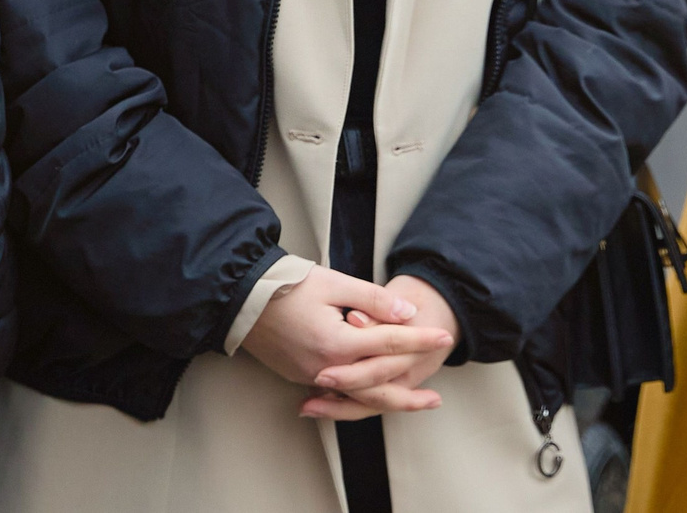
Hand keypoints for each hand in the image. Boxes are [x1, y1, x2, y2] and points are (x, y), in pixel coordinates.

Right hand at [300, 275, 456, 419]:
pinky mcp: (301, 376)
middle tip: (436, 398)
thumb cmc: (287, 285)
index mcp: (338, 343)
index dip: (420, 339)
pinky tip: (373, 399)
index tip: (444, 337)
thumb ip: (373, 299)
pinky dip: (360, 400)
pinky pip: (338, 395)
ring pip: (359, 399)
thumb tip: (406, 314)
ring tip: (412, 405)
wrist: (242, 298)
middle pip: (378, 387)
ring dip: (389, 403)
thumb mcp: (334, 283)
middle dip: (410, 393)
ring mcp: (312, 376)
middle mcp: (327, 367)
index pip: (390, 343)